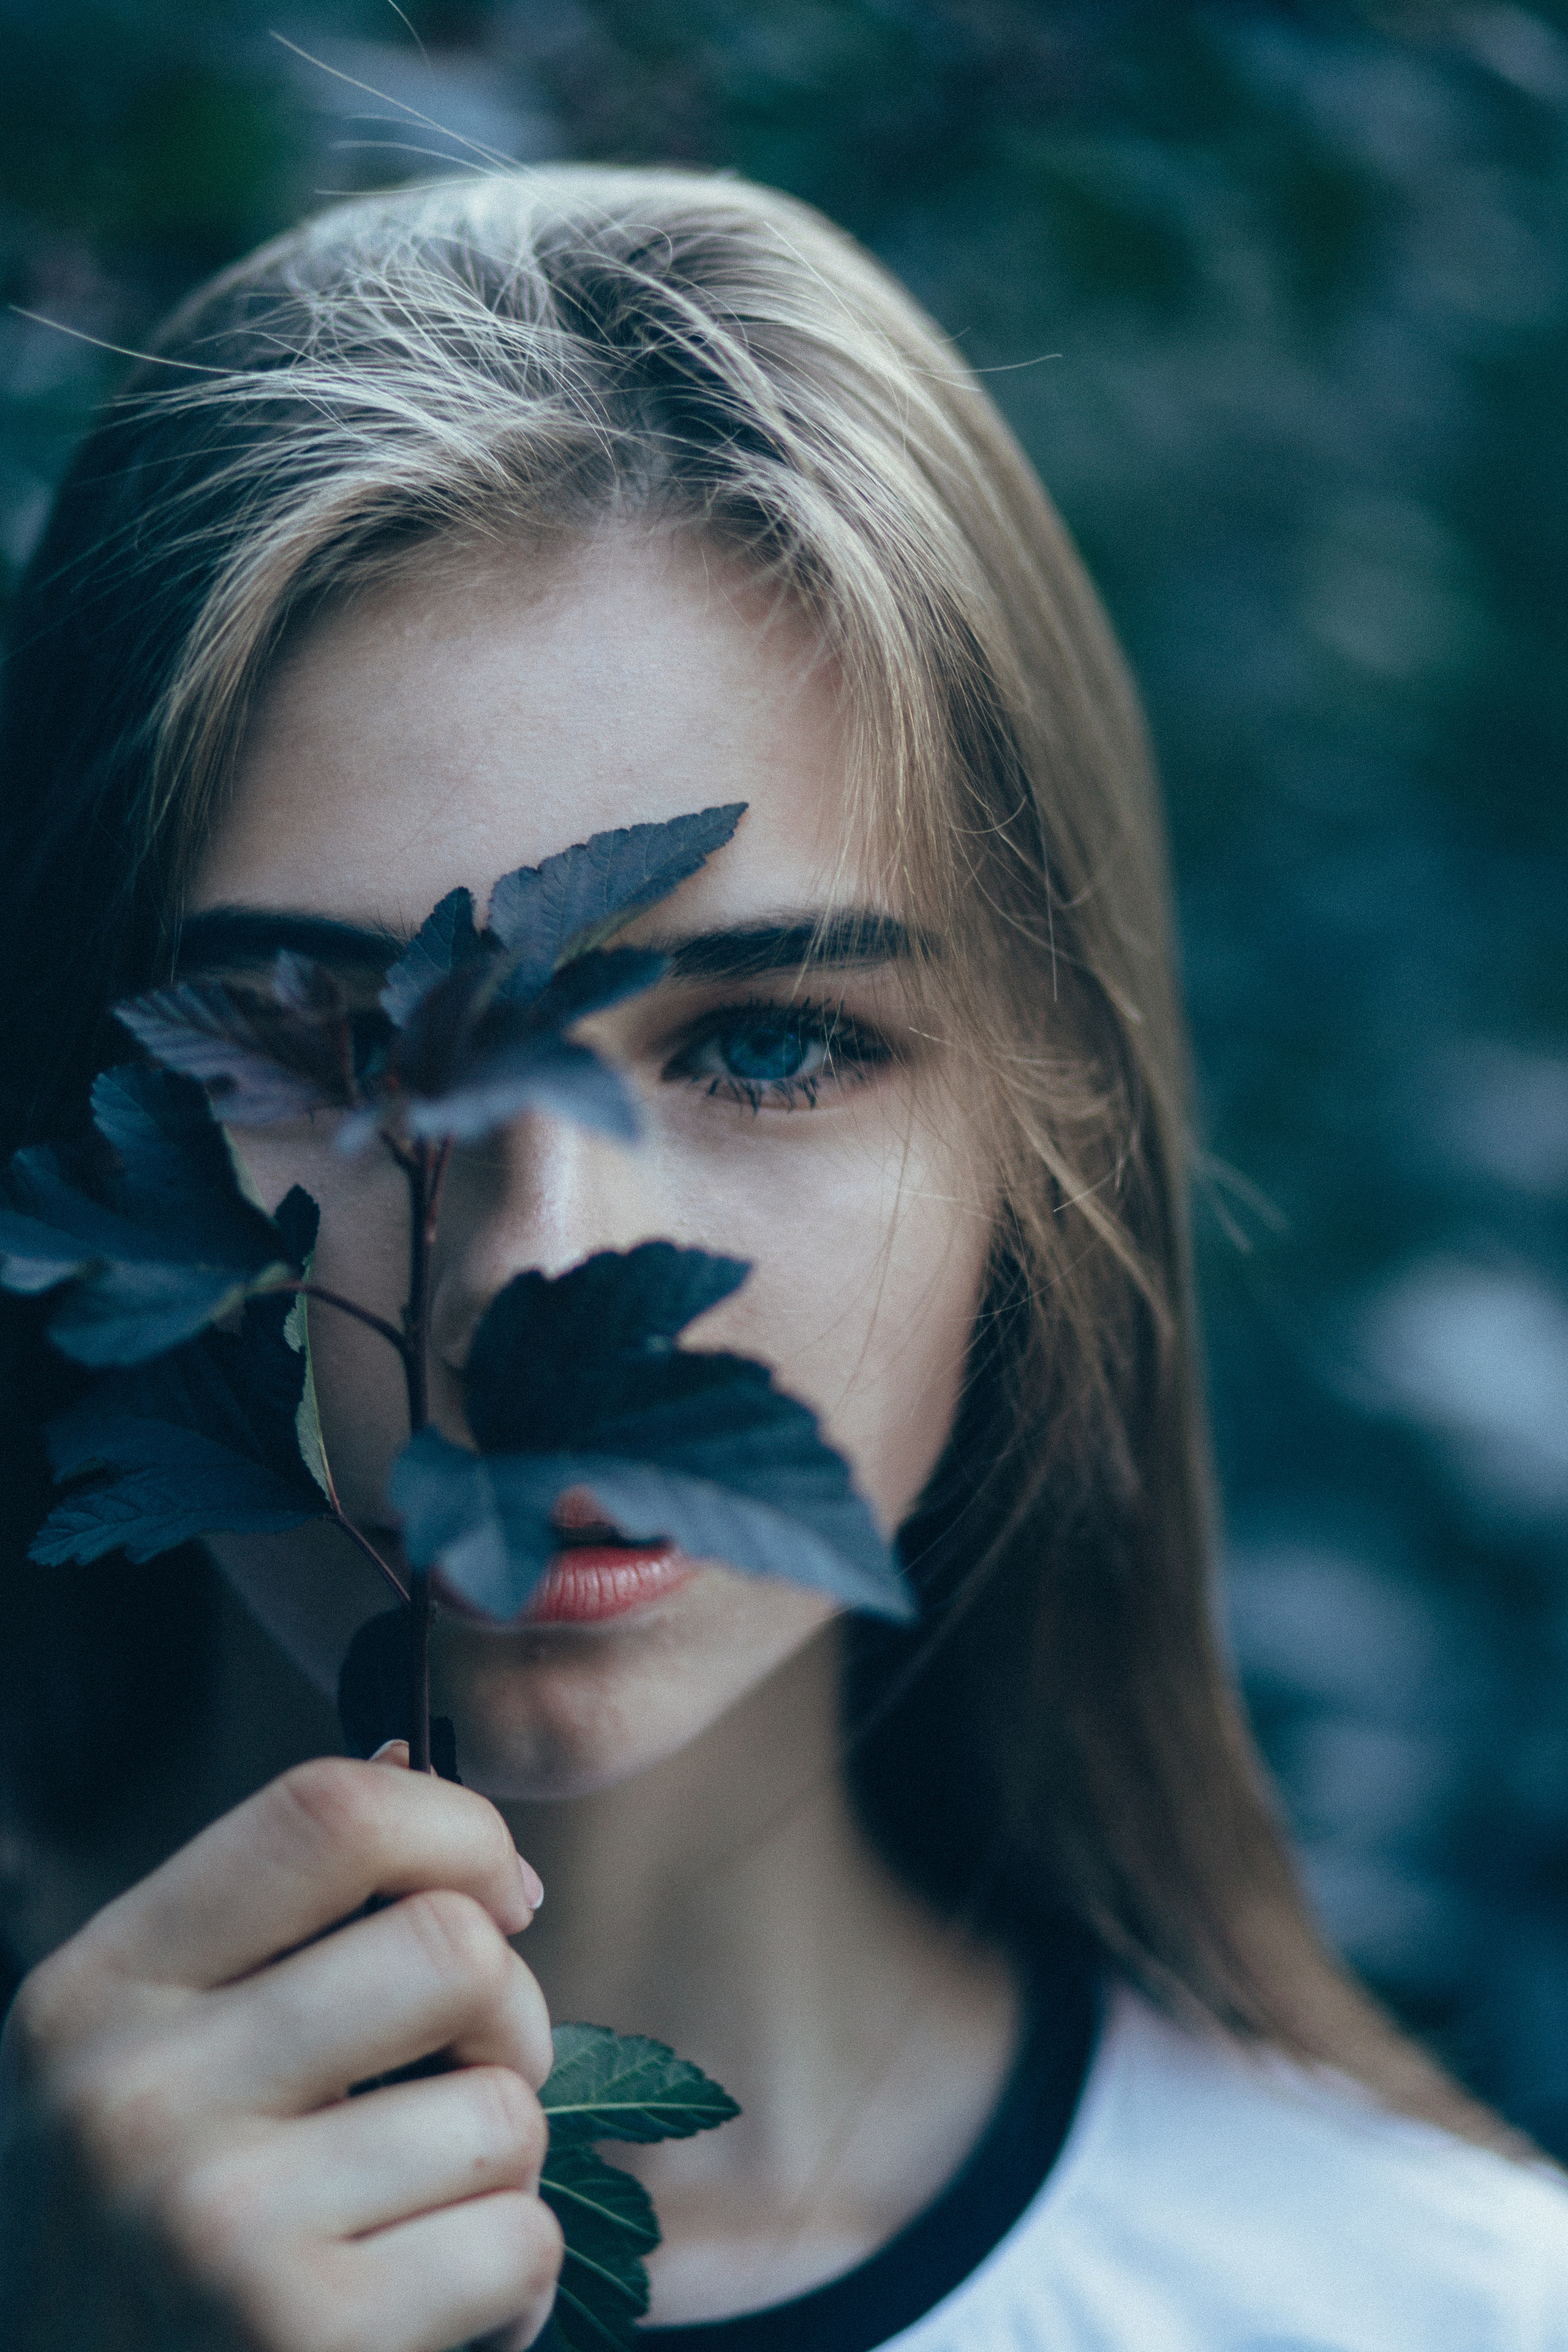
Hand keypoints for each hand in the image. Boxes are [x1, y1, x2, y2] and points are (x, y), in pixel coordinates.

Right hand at [0, 1749, 559, 2351]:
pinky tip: (425, 2311)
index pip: (327, 1812)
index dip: (459, 1829)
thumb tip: (404, 1755)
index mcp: (99, 1989)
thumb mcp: (152, 2047)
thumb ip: (272, 1913)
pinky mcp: (302, 2341)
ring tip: (417, 2216)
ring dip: (503, 2165)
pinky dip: (508, 2282)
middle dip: (509, 2015)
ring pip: (505, 2110)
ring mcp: (214, 2228)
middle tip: (466, 2078)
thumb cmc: (147, 2224)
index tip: (496, 1891)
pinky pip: (517, 2242)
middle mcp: (136, 2097)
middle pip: (453, 1949)